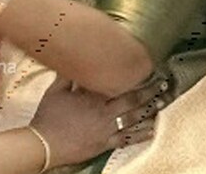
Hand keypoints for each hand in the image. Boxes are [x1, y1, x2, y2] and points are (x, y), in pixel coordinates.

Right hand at [31, 77, 171, 166]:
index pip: (118, 83)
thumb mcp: (55, 91)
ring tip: (162, 102)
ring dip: (149, 110)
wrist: (43, 144)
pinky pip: (126, 139)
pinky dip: (140, 135)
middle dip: (149, 91)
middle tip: (162, 84)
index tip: (146, 68)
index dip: (134, 76)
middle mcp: (103, 111)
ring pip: (133, 118)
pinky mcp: (104, 143)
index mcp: (92, 96)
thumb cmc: (48, 117)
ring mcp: (105, 128)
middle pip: (131, 99)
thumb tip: (71, 60)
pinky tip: (152, 130)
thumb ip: (66, 76)